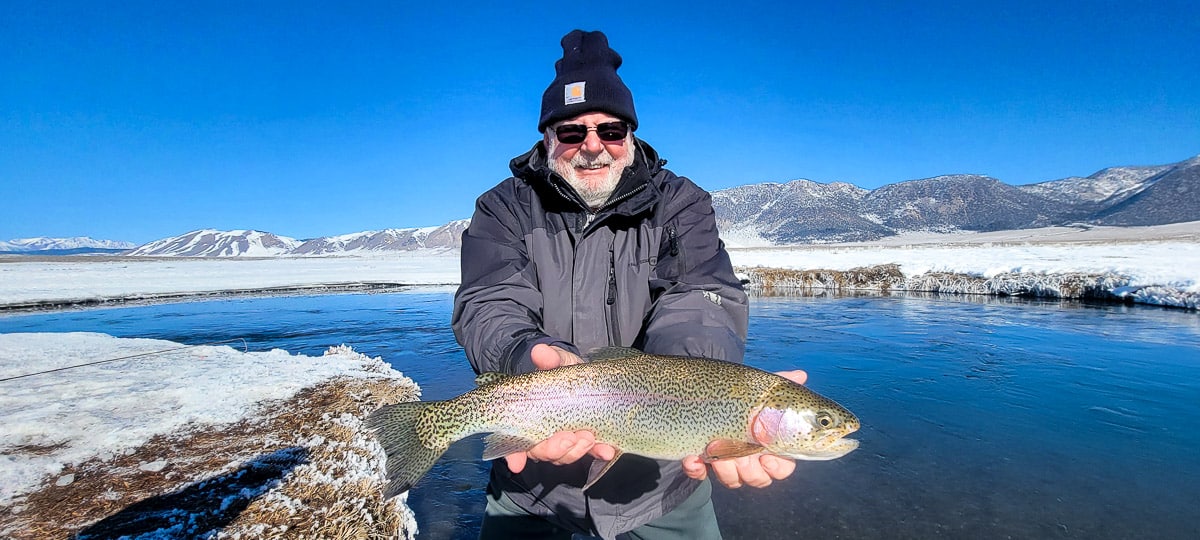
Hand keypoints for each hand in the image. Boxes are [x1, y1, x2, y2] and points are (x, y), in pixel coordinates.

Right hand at [506, 344, 604, 473]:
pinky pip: (592, 451)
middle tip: (567, 439)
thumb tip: (540, 351)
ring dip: (575, 451)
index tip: (516, 463)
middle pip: (542, 452)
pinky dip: (599, 452)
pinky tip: (608, 450)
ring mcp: (567, 439)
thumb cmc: (564, 370)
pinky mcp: (588, 440)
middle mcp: (545, 434)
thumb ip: (550, 359)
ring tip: (588, 438)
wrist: (585, 374)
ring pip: (565, 455)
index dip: (514, 455)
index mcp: (530, 419)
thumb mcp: (558, 361)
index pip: (516, 443)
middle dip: (554, 450)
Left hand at [680, 369, 807, 487]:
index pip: (781, 468)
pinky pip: (699, 474)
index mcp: (768, 447)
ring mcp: (725, 463)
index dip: (777, 467)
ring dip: (724, 468)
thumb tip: (801, 375)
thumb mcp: (762, 390)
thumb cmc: (745, 397)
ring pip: (732, 479)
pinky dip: (695, 468)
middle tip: (741, 454)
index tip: (767, 456)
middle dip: (749, 469)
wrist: (711, 392)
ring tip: (715, 448)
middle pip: (757, 479)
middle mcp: (749, 459)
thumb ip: (782, 385)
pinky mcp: (701, 462)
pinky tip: (692, 459)